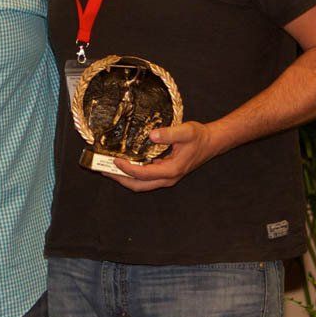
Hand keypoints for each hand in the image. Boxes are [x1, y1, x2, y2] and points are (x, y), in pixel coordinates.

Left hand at [102, 121, 217, 191]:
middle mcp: (167, 178)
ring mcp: (166, 177)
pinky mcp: (165, 172)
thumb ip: (169, 133)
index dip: (127, 169)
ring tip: (109, 168)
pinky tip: (125, 163)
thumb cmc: (199, 137)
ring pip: (142, 184)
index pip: (143, 174)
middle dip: (120, 179)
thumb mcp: (186, 131)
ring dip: (125, 178)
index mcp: (171, 170)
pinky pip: (146, 177)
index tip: (115, 159)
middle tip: (104, 170)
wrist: (211, 142)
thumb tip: (151, 135)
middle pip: (139, 185)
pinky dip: (133, 173)